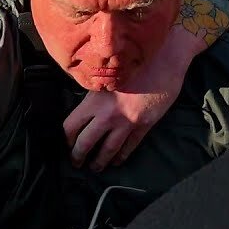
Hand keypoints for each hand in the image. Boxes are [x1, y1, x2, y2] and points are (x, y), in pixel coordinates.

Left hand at [64, 30, 193, 170]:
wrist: (162, 60)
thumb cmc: (133, 63)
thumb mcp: (106, 76)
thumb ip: (94, 94)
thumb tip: (84, 109)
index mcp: (93, 101)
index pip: (71, 126)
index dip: (65, 138)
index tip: (65, 143)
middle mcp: (107, 114)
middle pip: (86, 143)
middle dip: (78, 156)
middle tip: (76, 163)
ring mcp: (126, 122)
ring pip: (108, 149)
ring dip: (99, 162)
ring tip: (95, 168)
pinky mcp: (143, 125)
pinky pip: (129, 147)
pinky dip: (121, 156)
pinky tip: (117, 161)